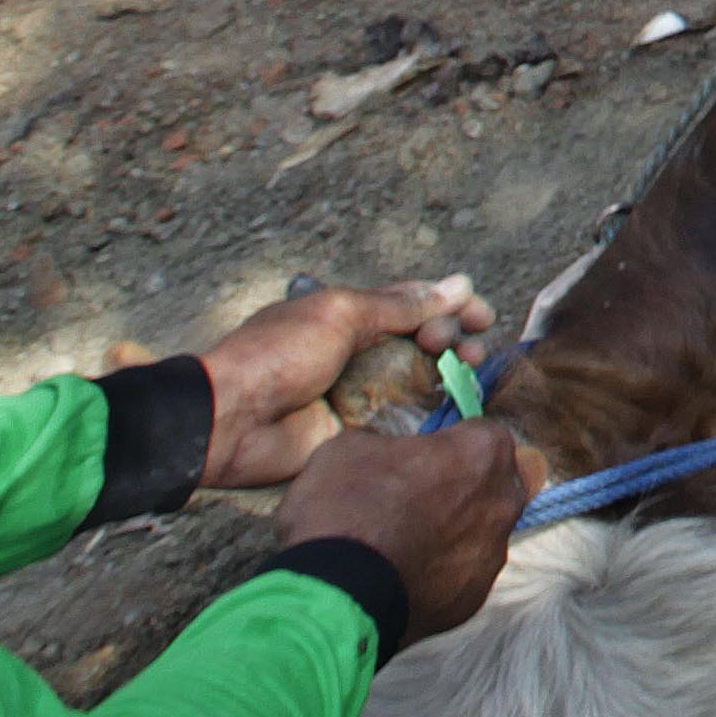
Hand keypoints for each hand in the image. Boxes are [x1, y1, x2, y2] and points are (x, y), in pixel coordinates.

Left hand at [192, 274, 491, 489]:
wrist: (232, 420)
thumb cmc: (279, 355)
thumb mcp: (340, 314)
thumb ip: (401, 306)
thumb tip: (460, 284)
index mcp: (350, 316)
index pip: (413, 305)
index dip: (452, 306)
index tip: (484, 315)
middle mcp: (361, 353)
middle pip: (423, 342)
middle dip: (453, 338)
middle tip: (465, 346)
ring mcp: (362, 393)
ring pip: (421, 380)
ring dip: (451, 372)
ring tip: (466, 370)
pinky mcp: (361, 432)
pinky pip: (406, 421)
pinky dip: (435, 413)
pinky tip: (460, 409)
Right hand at [272, 420, 536, 639]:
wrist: (333, 594)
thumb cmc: (344, 506)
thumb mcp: (352, 447)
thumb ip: (390, 446)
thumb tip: (391, 458)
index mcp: (483, 452)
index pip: (480, 435)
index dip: (448, 445)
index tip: (419, 459)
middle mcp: (504, 502)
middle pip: (492, 487)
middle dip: (463, 490)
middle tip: (415, 502)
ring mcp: (492, 556)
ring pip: (479, 536)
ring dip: (451, 537)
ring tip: (400, 549)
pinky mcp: (474, 600)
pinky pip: (460, 578)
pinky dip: (437, 577)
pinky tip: (399, 580)